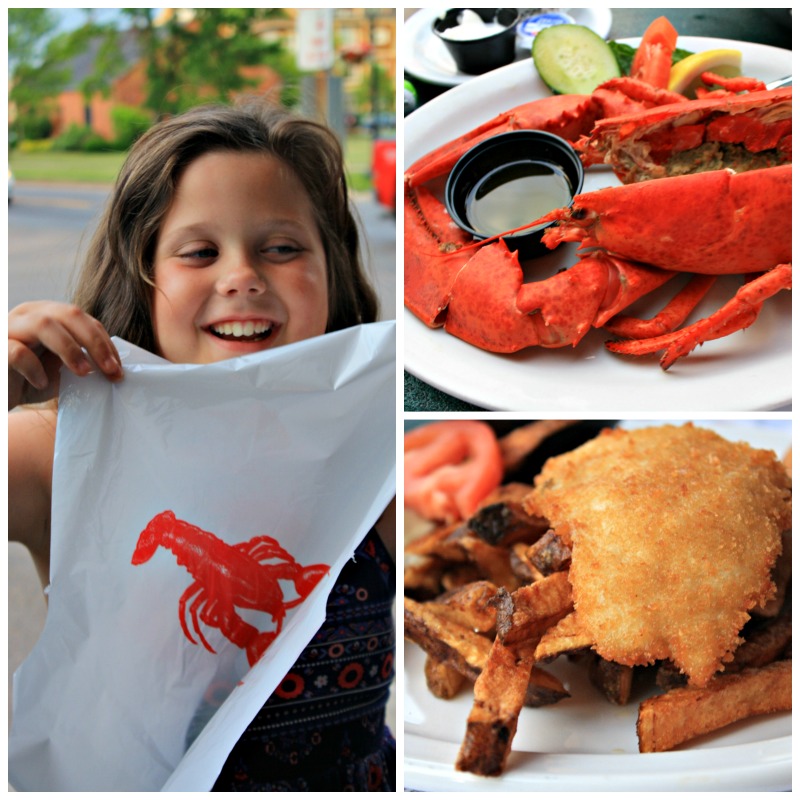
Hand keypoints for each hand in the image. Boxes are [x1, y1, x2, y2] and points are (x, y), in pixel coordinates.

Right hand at [8, 301, 122, 409]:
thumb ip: (83, 363)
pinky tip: (41, 383)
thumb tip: (115, 371)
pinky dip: (35, 369)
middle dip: (95, 342)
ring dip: (70, 350)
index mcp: (49, 314)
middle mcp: (29, 314)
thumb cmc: (30, 380)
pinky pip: (18, 352)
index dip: (104, 342)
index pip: (84, 319)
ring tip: (84, 373)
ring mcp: (10, 328)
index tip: (118, 369)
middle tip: (110, 370)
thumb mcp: (61, 370)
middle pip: (69, 314)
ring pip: (44, 325)